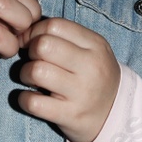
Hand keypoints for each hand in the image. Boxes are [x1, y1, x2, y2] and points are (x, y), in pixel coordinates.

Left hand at [14, 17, 120, 141]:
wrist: (116, 112)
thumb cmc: (94, 75)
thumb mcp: (91, 50)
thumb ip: (64, 37)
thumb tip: (25, 32)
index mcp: (95, 45)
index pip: (55, 25)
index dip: (34, 31)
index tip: (30, 41)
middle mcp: (90, 67)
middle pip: (44, 45)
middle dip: (30, 51)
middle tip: (33, 60)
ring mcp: (81, 92)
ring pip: (36, 71)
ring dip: (25, 74)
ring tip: (32, 79)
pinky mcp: (71, 115)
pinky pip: (34, 102)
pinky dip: (24, 99)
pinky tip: (31, 98)